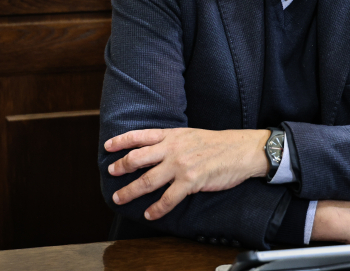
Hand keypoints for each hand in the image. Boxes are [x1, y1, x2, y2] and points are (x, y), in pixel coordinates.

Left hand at [104, 128, 270, 220]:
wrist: (241, 150)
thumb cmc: (218, 143)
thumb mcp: (191, 135)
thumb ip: (172, 141)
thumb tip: (155, 150)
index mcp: (172, 135)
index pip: (140, 136)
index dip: (121, 141)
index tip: (108, 146)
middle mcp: (173, 149)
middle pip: (138, 158)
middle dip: (121, 167)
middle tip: (111, 173)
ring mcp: (181, 165)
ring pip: (147, 180)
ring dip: (130, 191)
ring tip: (120, 197)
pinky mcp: (191, 181)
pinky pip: (168, 198)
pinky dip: (156, 208)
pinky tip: (150, 214)